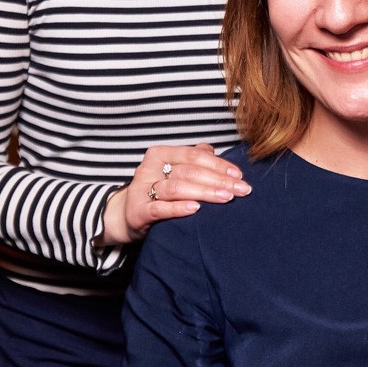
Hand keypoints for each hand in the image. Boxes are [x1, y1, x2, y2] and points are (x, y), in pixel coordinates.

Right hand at [98, 143, 250, 245]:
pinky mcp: (138, 211)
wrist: (126, 215)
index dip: (219, 164)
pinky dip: (179, 208)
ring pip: (177, 187)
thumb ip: (193, 159)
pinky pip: (160, 209)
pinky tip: (196, 209)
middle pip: (189, 171)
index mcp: (161, 154)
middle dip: (219, 180)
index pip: (194, 155)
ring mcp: (142, 189)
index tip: (239, 176)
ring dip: (204, 192)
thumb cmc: (157, 191)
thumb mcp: (173, 171)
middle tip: (241, 190)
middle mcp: (150, 168)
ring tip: (226, 198)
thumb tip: (215, 150)